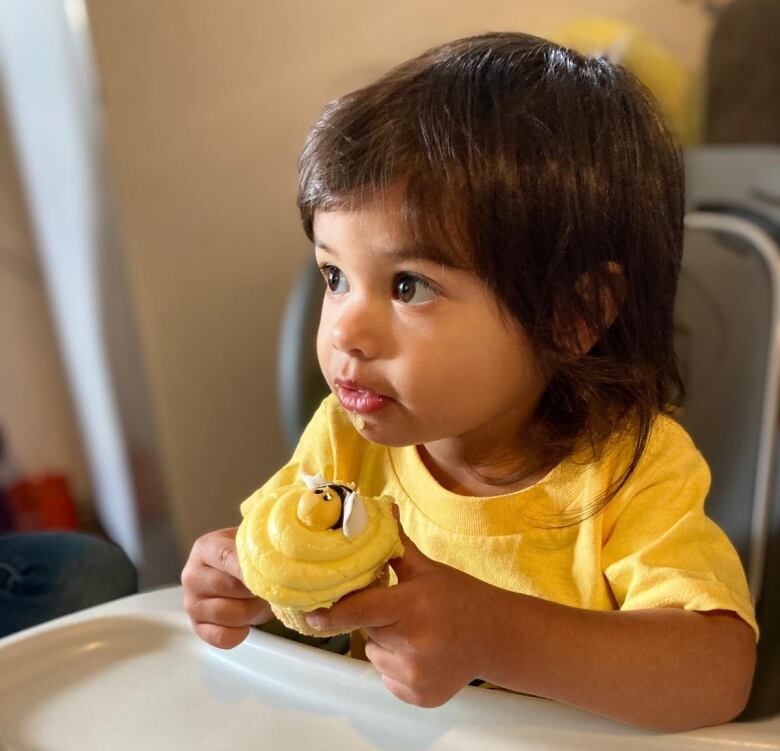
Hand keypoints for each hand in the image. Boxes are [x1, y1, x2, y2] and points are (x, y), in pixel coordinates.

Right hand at [181, 527, 272, 648]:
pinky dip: (239, 634)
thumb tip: (294, 576)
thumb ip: (269, 552)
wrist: (239, 577)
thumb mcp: (256, 546)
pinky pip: (222, 637)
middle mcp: (193, 575)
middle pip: (230, 587)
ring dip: (251, 611)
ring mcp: (192, 603)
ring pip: (228, 614)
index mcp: (206, 548)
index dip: (249, 567)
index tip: (269, 574)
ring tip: (257, 601)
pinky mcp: (197, 627)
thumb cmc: (249, 559)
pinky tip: (247, 623)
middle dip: (256, 591)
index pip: (226, 556)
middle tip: (270, 587)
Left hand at [304, 513, 497, 706]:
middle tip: (398, 609)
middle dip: (375, 619)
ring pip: (376, 655)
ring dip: (385, 644)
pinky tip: (420, 653)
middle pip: (367, 631)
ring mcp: (416, 675)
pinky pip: (389, 677)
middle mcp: (412, 644)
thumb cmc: (461, 597)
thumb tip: (382, 508)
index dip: (332, 613)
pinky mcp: (419, 696)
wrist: (497, 637)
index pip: (360, 611)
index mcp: (412, 607)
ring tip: (414, 632)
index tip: (311, 615)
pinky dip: (397, 665)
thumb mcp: (428, 569)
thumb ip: (397, 545)